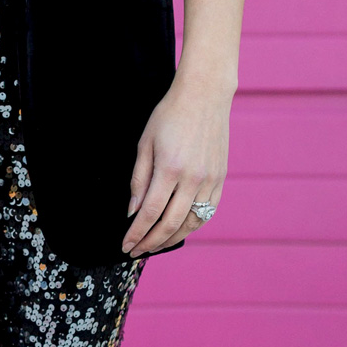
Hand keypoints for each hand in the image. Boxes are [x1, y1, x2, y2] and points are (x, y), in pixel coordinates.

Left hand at [121, 72, 232, 257]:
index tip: (126, 245)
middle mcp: (193, 178)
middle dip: (150, 242)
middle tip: (136, 251)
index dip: (136, 233)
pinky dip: (191, 226)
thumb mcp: (145, 144)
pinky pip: (207, 212)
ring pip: (191, 223)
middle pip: (169, 224)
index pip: (149, 213)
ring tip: (155, 244)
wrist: (205, 95)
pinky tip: (178, 230)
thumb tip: (133, 211)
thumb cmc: (170, 116)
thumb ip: (138, 180)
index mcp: (170, 169)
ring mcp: (210, 180)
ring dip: (170, 239)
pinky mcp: (220, 179)